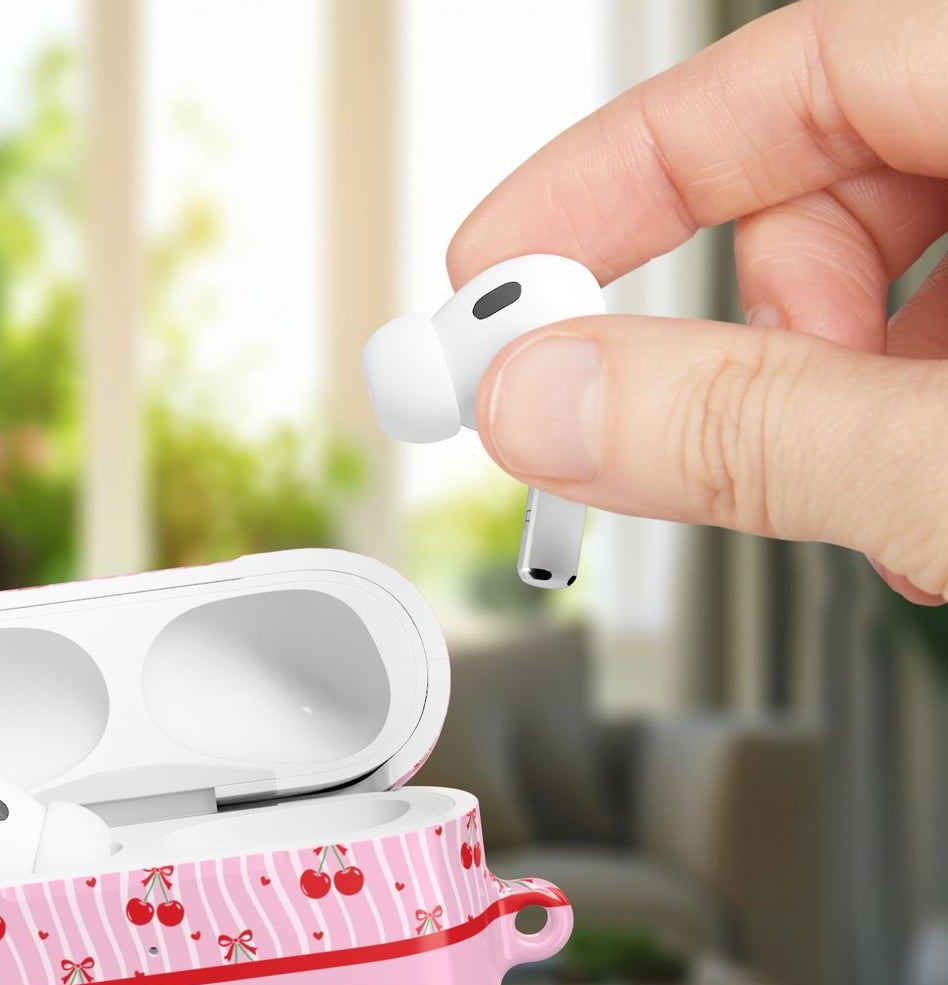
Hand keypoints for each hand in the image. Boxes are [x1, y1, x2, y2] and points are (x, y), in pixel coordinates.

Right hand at [449, 0, 947, 602]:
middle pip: (834, 172)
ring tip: (878, 490)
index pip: (793, 63)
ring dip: (832, 390)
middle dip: (757, 318)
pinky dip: (901, 421)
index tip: (499, 276)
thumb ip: (755, 429)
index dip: (619, 171)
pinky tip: (923, 500)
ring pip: (891, 270)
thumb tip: (547, 406)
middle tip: (716, 425)